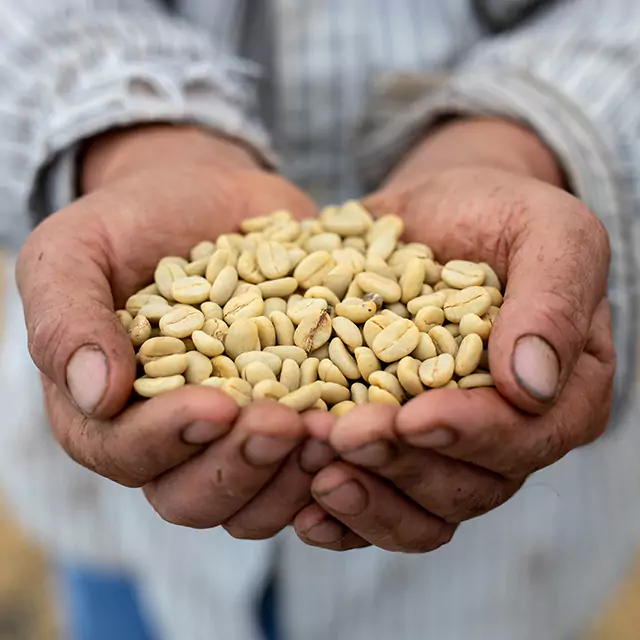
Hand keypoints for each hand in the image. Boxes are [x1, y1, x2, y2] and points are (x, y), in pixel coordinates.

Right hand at [17, 125, 324, 534]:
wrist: (203, 200)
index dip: (169, 438)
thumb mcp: (75, 250)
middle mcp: (172, 441)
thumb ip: (68, 318)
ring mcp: (236, 437)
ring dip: (295, 478)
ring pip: (258, 500)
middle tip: (286, 424)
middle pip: (196, 496)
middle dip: (241, 467)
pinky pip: (312, 468)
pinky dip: (340, 461)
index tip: (218, 403)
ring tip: (332, 431)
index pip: (126, 454)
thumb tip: (96, 393)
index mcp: (108, 414)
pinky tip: (366, 428)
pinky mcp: (289, 417)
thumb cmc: (130, 223)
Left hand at [294, 118, 614, 551]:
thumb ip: (552, 299)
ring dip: (366, 497)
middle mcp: (505, 434)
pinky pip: (376, 502)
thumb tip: (534, 386)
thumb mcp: (546, 230)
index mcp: (560, 393)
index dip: (471, 433)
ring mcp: (445, 447)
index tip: (415, 414)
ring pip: (418, 509)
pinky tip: (304, 506)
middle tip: (342, 434)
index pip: (526, 436)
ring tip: (314, 468)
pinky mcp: (395, 445)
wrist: (438, 214)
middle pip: (465, 484)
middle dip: (402, 463)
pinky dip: (341, 515)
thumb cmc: (498, 214)